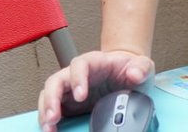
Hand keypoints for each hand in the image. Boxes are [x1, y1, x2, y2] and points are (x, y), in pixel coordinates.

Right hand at [37, 49, 152, 131]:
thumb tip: (134, 74)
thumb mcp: (142, 65)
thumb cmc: (130, 68)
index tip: (81, 95)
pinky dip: (48, 120)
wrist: (128, 76)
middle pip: (56, 81)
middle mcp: (77, 74)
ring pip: (48, 95)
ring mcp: (70, 89)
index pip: (79, 65)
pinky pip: (51, 109)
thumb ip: (141, 68)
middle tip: (54, 116)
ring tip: (49, 127)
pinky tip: (51, 130)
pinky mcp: (67, 103)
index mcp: (95, 62)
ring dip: (46, 111)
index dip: (77, 79)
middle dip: (52, 99)